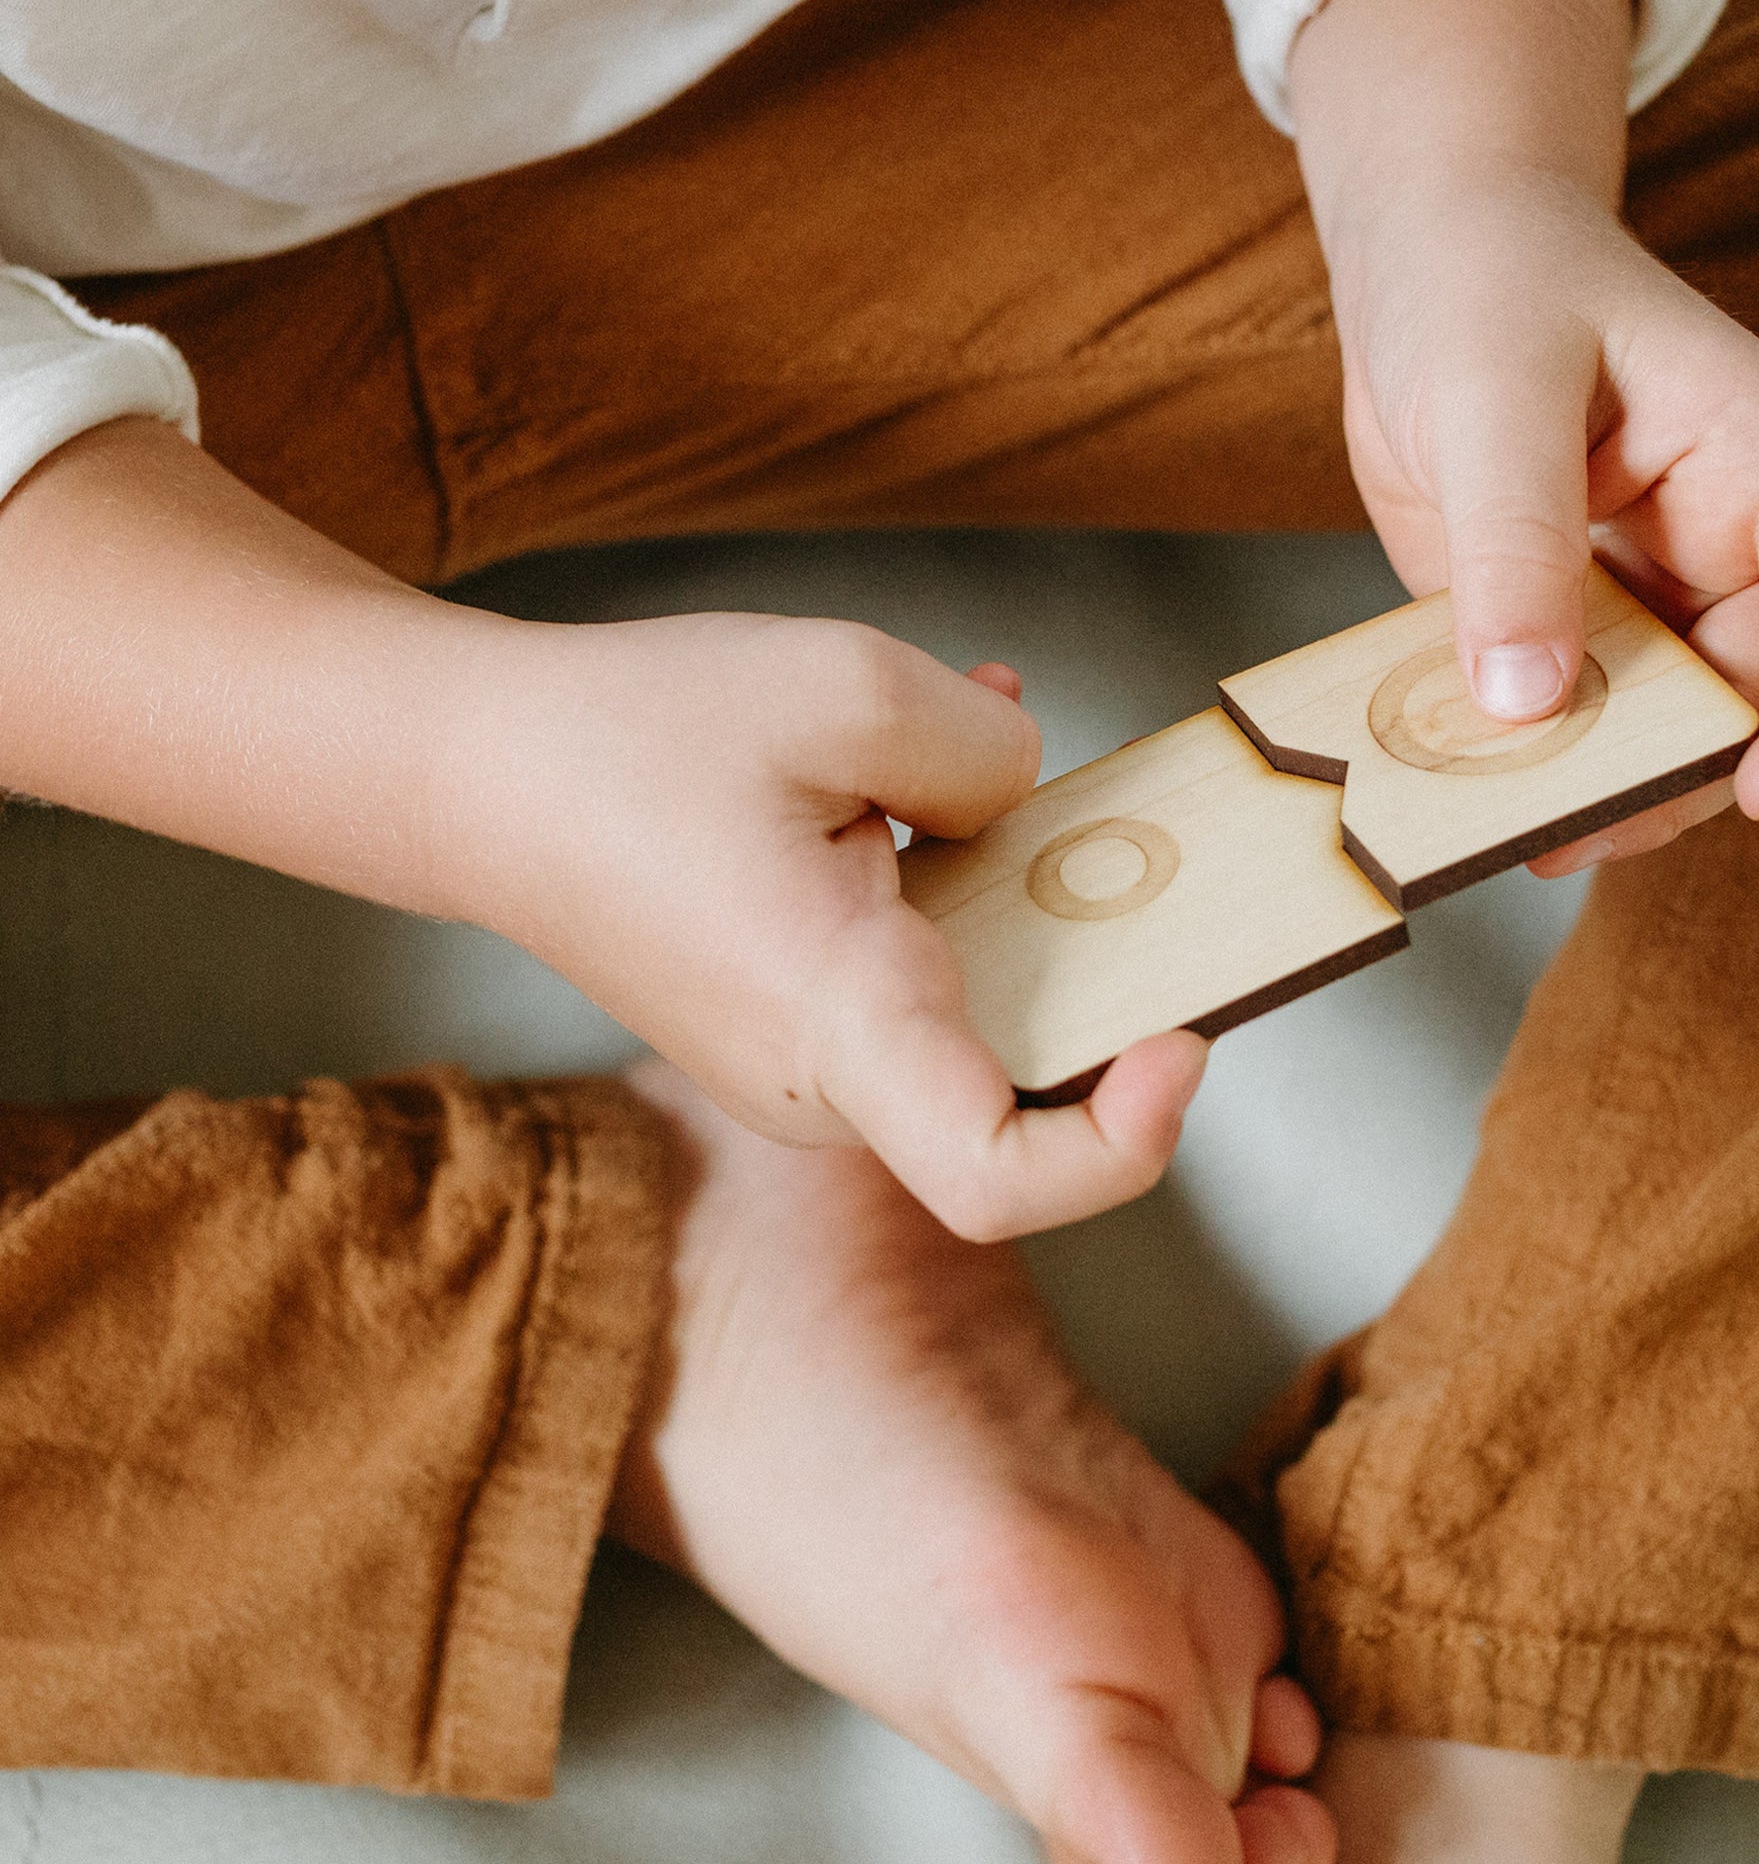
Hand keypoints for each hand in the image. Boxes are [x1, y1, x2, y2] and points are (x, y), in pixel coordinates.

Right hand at [451, 614, 1207, 1239]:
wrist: (470, 774)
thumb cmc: (629, 737)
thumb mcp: (845, 686)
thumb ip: (985, 754)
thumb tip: (1030, 806)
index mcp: (838, 1023)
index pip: (999, 1177)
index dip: (1127, 1139)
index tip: (1183, 1038)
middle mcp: (828, 1082)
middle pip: (1024, 1091)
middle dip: (1098, 969)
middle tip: (1121, 846)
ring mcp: (813, 1068)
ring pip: (980, 1016)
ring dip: (1021, 898)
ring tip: (977, 757)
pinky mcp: (802, 1028)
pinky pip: (926, 978)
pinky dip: (961, 885)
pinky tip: (933, 775)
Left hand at [1288, 0, 1758, 875]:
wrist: (1424, 251)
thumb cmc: (1486, 275)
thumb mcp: (1493, 390)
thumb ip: (1514, 540)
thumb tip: (1528, 702)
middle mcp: (1727, 545)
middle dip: (1685, 781)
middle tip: (1577, 828)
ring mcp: (1652, 594)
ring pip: (1671, 734)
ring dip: (1607, 790)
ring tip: (1517, 823)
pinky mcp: (1574, 626)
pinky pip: (1578, 722)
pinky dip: (1536, 767)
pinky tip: (1470, 790)